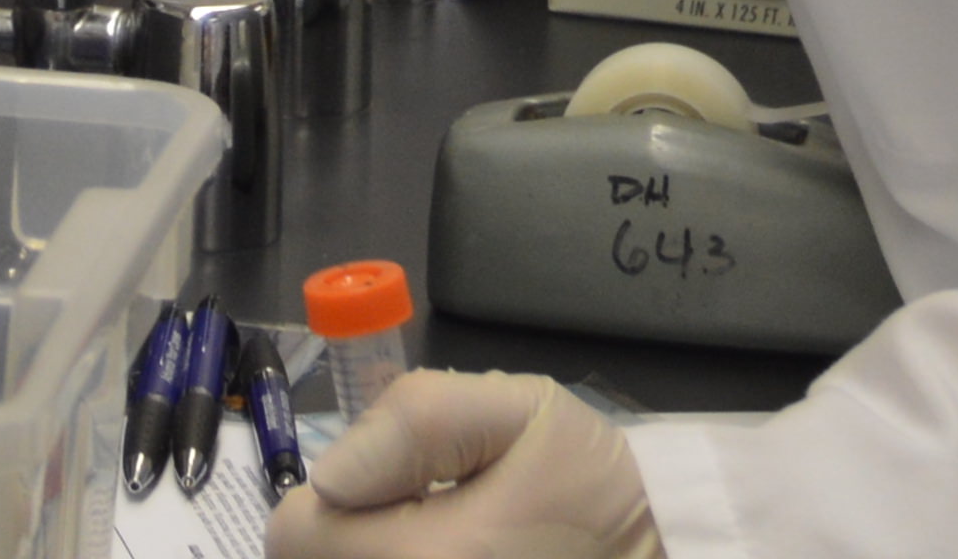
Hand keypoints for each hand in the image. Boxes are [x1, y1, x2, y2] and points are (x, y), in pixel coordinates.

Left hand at [271, 372, 660, 558]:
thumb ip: (417, 420)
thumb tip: (333, 470)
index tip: (391, 489)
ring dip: (368, 555)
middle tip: (417, 517)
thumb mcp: (523, 413)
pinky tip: (444, 558)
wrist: (662, 554)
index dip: (327, 500)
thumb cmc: (593, 488)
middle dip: (345, 537)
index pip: (295, 535)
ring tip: (437, 544)